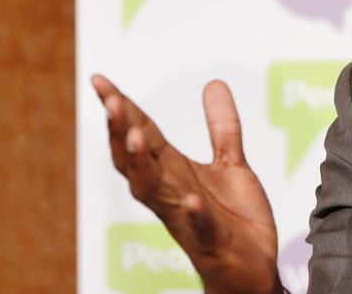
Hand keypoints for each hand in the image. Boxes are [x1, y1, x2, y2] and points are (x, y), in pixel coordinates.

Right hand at [92, 74, 280, 293]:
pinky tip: (191, 200)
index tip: (99, 80)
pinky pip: (198, 227)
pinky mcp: (211, 241)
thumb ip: (222, 126)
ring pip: (154, 191)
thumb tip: (212, 83)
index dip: (122, 108)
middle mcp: (171, 194)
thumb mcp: (231, 163)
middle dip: (122, 130)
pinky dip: (193, 214)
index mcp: (174, 172)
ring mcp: (187, 218)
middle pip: (137, 160)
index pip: (142, 134)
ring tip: (135, 135)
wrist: (251, 272)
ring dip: (142, 164)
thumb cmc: (233, 220)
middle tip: (112, 100)